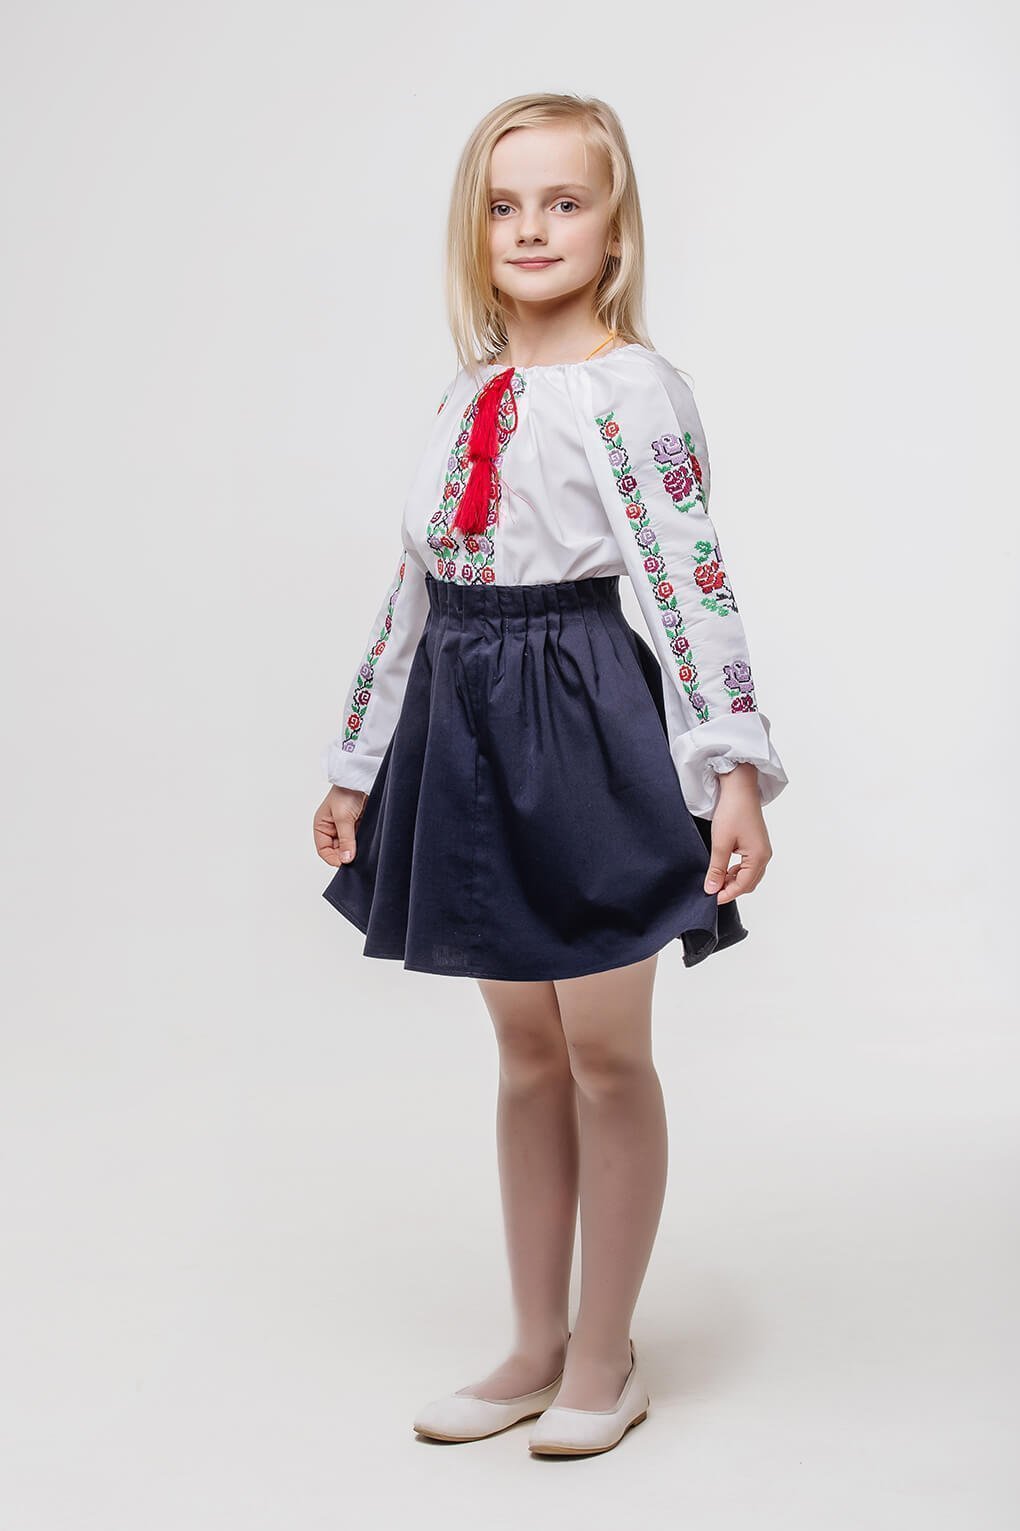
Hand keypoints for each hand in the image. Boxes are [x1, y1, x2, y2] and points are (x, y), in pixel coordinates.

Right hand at [313, 786, 367, 867]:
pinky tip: (368, 844)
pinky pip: (361, 841)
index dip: (333, 858)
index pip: (324, 850)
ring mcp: (348, 828)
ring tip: (363, 850)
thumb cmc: (346, 791)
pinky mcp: (360, 826)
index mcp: (322, 826)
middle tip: (356, 859)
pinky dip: (364, 845)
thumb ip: (345, 840)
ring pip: (350, 847)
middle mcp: (333, 829)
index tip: (345, 863)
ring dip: (356, 850)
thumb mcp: (343, 817)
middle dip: (345, 855)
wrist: (363, 777)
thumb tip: (346, 860)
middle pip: (337, 851)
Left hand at [703, 764, 772, 904]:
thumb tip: (712, 889)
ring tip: (715, 878)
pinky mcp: (757, 844)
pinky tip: (723, 867)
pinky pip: (749, 865)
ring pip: (749, 875)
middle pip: (748, 883)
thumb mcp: (720, 843)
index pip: (742, 886)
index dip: (726, 894)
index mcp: (759, 857)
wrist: (739, 787)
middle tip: (711, 890)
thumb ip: (716, 868)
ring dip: (733, 880)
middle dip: (731, 889)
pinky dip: (736, 871)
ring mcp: (762, 850)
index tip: (710, 899)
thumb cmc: (732, 811)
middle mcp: (764, 855)